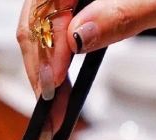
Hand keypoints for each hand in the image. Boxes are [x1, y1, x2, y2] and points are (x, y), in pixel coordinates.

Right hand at [16, 0, 155, 138]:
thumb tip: (77, 38)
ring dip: (46, 70)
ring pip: (42, 29)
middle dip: (41, 69)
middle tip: (49, 113)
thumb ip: (119, 16)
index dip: (46, 52)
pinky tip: (62, 83)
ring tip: (53, 107)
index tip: (51, 90)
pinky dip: (58, 59)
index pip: (46, 11)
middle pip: (36, 22)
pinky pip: (57, 29)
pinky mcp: (82, 3)